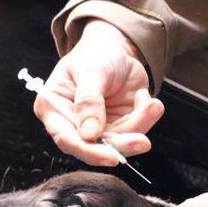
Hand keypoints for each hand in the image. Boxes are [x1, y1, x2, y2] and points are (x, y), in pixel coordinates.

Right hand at [33, 19, 164, 165]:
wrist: (116, 48)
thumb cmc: (94, 54)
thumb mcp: (91, 71)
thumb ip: (89, 101)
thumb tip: (90, 134)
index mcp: (54, 108)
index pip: (67, 139)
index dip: (89, 151)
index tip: (112, 157)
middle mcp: (72, 123)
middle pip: (95, 147)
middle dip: (121, 145)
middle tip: (143, 142)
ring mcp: (97, 128)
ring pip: (119, 142)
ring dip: (139, 126)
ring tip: (153, 106)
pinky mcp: (118, 126)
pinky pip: (135, 131)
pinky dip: (146, 117)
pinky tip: (148, 99)